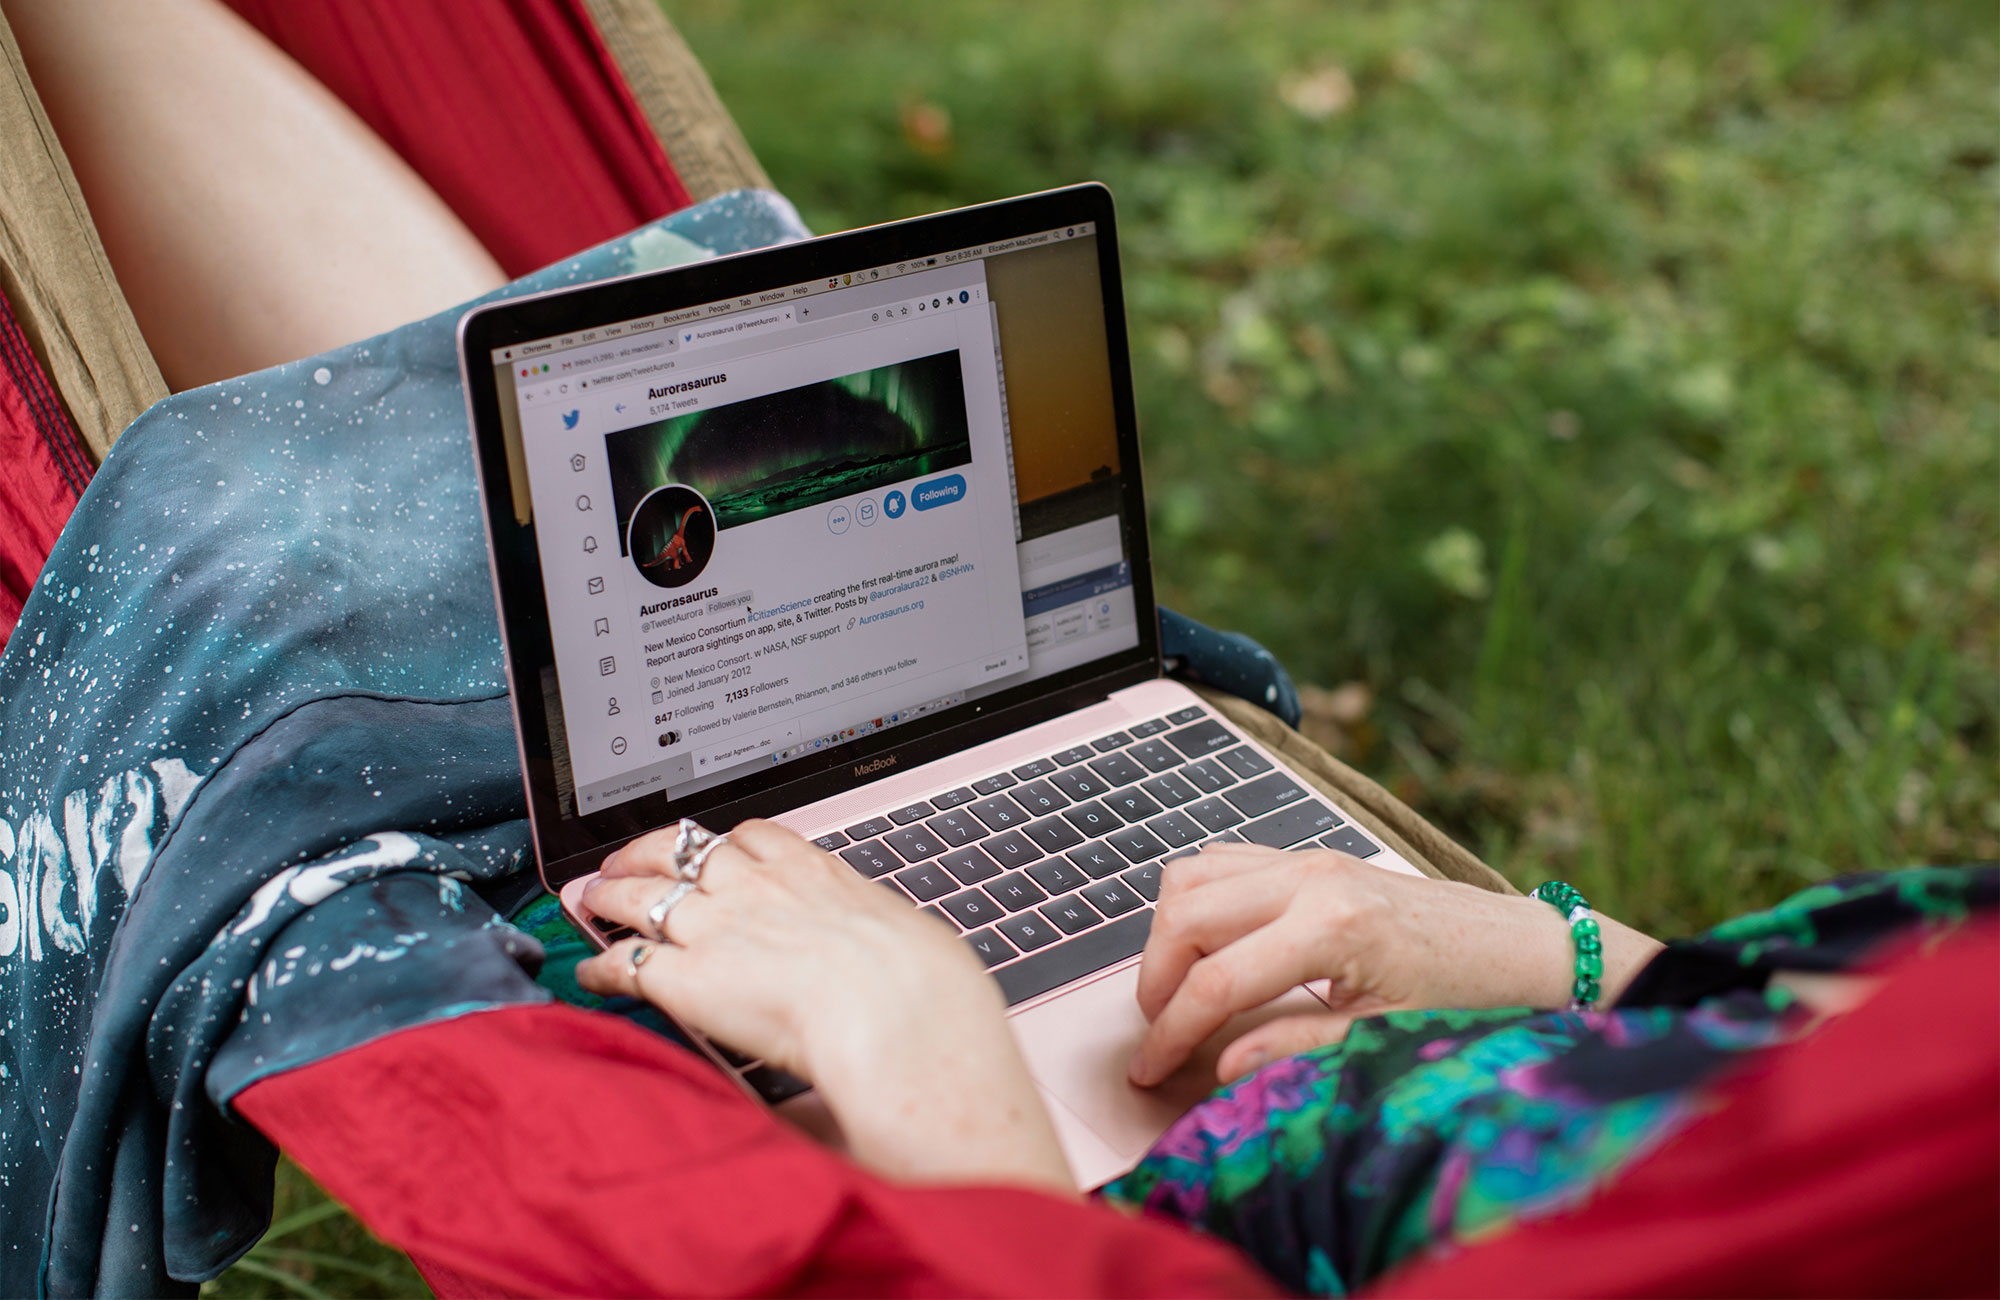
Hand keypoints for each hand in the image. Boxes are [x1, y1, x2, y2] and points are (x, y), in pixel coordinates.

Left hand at [575, 820, 1071, 1189]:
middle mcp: (756, 887)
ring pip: (642, 896)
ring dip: (610, 897)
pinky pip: (628, 964)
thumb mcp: (907, 934)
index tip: (706, 850)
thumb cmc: (920, 982)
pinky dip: (602, 967)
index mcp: (813, 870)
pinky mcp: (687, 978)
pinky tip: (590, 975)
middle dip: (644, 854)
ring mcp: (717, 927)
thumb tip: (904, 956)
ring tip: (590, 899)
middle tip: (625, 861)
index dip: (717, 843)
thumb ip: (881, 936)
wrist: (896, 1012)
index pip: (748, 836)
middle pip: (681, 852)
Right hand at [1129, 845, 1661, 1085]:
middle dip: (1155, 981)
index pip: (1214, 981)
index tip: (1148, 1070)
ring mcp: (1308, 859)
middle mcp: (1311, 879)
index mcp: (1331, 928)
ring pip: (1191, 877)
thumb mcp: (1383, 1038)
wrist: (1523, 949)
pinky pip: (1222, 862)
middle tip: (1159, 1034)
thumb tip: (1221, 1064)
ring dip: (1169, 936)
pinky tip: (1209, 950)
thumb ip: (1296, 1047)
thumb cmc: (1467, 997)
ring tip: (1177, 994)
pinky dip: (1196, 903)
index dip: (1170, 1032)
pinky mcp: (1310, 857)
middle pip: (1185, 916)